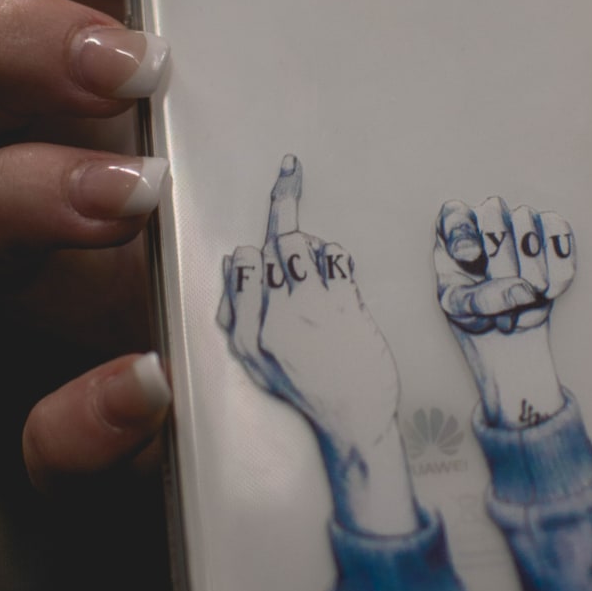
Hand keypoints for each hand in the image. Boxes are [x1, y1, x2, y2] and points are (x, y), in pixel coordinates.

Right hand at [0, 0, 591, 491]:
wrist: (456, 439)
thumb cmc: (456, 262)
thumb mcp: (541, 166)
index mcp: (200, 81)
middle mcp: (116, 172)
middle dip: (27, 39)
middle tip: (134, 48)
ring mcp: (92, 296)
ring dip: (31, 196)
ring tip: (140, 190)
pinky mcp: (109, 422)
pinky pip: (40, 423)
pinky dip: (80, 407)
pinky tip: (154, 388)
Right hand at [218, 155, 416, 535]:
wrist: (356, 420)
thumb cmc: (308, 389)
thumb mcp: (255, 362)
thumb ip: (238, 312)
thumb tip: (235, 260)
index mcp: (247, 334)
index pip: (241, 262)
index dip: (254, 249)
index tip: (262, 243)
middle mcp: (275, 320)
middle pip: (273, 245)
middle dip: (284, 207)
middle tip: (290, 169)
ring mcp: (313, 312)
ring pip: (302, 243)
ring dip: (310, 237)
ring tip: (313, 257)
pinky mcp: (347, 308)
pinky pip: (336, 257)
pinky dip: (336, 255)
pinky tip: (336, 273)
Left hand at [434, 197, 575, 427]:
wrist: (511, 349)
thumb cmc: (475, 328)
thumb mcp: (459, 315)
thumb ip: (476, 298)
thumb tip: (518, 289)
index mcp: (452, 241)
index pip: (454, 212)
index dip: (464, 230)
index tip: (472, 259)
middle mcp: (486, 229)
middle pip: (495, 214)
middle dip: (501, 259)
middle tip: (504, 296)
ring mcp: (520, 233)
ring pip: (528, 222)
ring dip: (529, 268)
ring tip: (524, 302)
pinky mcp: (552, 243)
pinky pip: (560, 231)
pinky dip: (558, 260)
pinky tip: (551, 288)